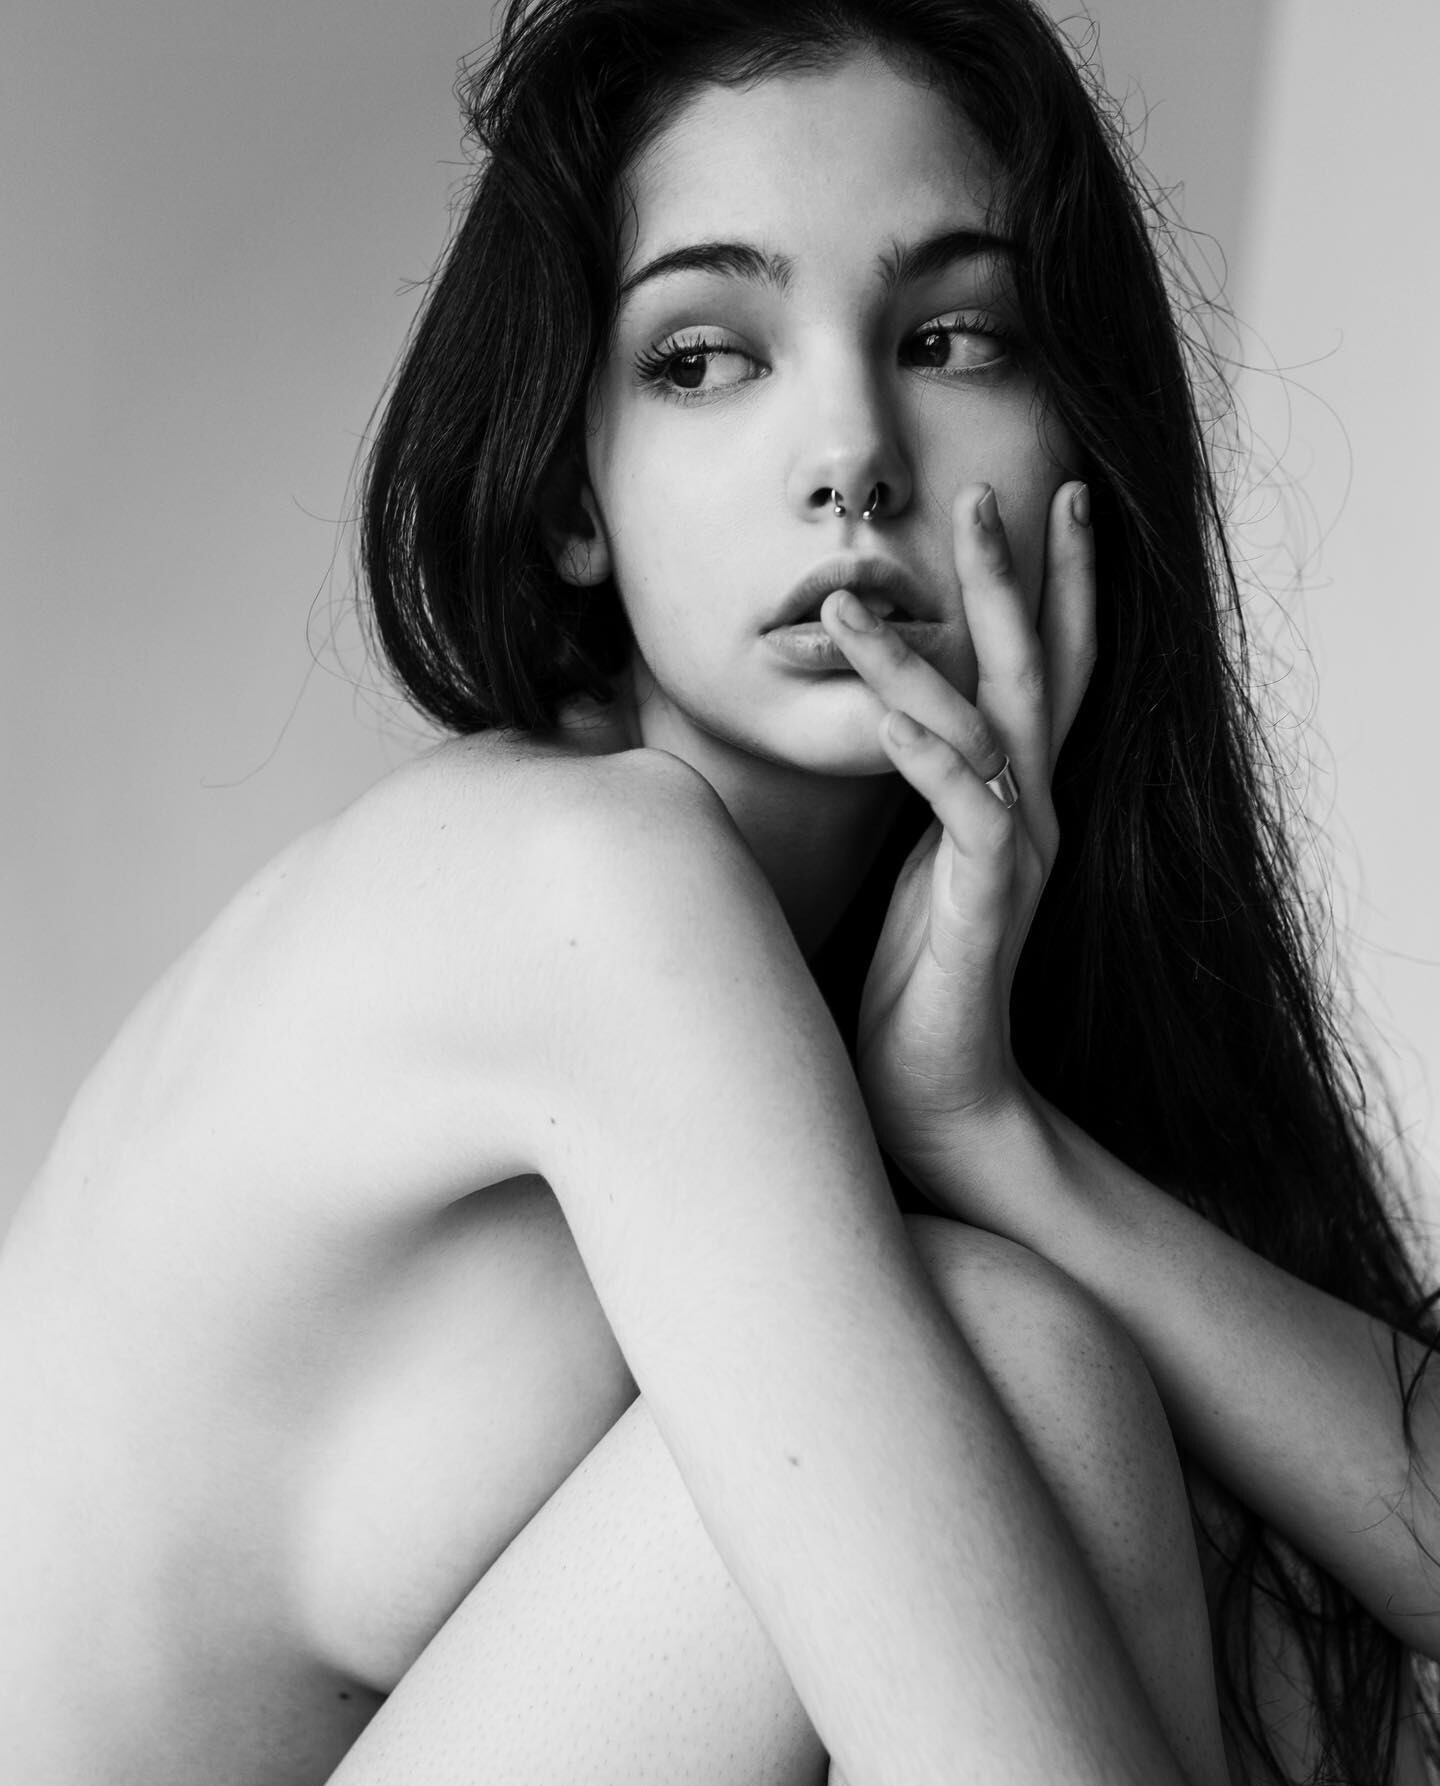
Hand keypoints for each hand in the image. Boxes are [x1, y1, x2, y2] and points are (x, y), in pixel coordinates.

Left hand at [819, 479, 1094, 1190]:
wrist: (935, 1095)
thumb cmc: (916, 983)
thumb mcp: (913, 864)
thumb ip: (917, 792)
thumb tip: (880, 721)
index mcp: (1014, 799)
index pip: (1048, 672)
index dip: (1055, 587)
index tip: (1047, 499)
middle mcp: (1032, 814)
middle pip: (1038, 672)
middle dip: (1013, 579)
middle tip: (981, 494)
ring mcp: (1017, 858)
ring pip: (989, 730)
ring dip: (921, 657)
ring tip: (851, 599)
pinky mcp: (989, 907)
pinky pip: (970, 813)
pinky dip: (930, 756)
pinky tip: (889, 715)